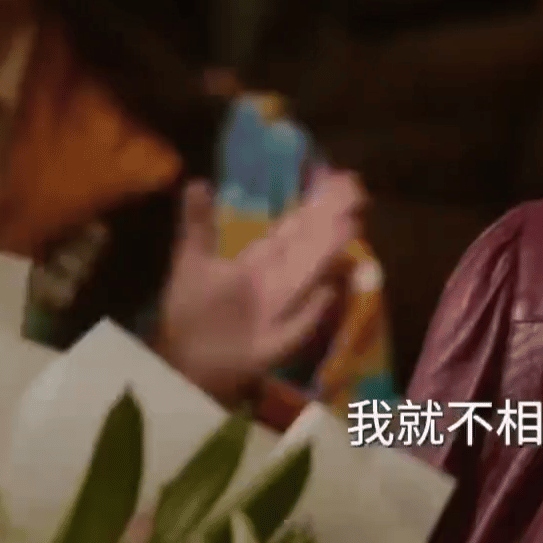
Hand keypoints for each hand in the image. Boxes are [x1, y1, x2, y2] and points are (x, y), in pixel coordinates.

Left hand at [155, 168, 365, 406]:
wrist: (187, 360)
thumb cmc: (191, 310)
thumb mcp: (190, 261)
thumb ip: (198, 222)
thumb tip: (196, 182)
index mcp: (259, 261)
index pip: (292, 230)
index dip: (313, 207)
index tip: (337, 182)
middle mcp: (276, 280)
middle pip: (306, 245)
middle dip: (328, 219)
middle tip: (355, 190)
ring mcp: (280, 309)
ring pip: (307, 274)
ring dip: (326, 252)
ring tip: (350, 226)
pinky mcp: (277, 341)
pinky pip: (298, 324)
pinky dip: (312, 310)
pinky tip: (332, 290)